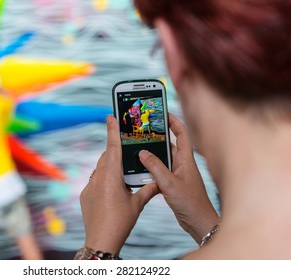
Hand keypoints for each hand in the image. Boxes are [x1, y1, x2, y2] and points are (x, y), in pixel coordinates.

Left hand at [80, 116, 158, 254]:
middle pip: (107, 157)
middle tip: (125, 149)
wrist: (100, 240)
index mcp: (111, 176)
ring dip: (110, 166)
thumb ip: (148, 190)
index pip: (113, 147)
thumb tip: (158, 182)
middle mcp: (97, 178)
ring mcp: (89, 186)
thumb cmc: (120, 222)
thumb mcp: (137, 205)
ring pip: (100, 168)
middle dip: (115, 151)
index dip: (112, 130)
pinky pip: (94, 180)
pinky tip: (112, 190)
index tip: (110, 116)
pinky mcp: (85, 195)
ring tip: (121, 173)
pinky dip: (103, 179)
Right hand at [139, 114, 218, 243]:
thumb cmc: (191, 203)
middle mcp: (183, 164)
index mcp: (186, 160)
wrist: (199, 222)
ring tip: (139, 146)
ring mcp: (178, 173)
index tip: (163, 113)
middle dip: (158, 136)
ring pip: (164, 158)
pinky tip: (142, 168)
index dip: (174, 122)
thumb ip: (155, 167)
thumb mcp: (169, 183)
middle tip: (144, 129)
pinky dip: (152, 167)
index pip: (182, 134)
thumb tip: (142, 153)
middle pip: (171, 144)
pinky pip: (161, 170)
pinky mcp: (174, 183)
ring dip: (153, 153)